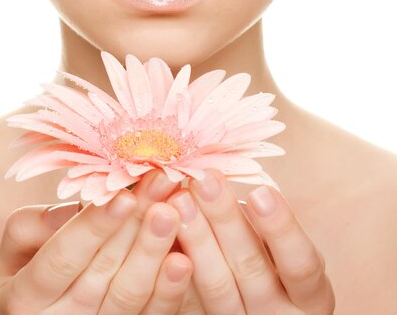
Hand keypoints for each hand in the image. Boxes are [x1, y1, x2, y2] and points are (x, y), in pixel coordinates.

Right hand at [0, 170, 192, 313]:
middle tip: (161, 184)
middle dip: (135, 223)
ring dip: (154, 251)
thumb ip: (31, 226)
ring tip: (174, 212)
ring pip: (129, 294)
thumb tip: (72, 209)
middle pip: (103, 270)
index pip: (61, 258)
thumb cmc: (28, 267)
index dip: (93, 226)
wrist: (45, 314)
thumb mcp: (14, 249)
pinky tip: (183, 258)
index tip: (124, 195)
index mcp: (25, 295)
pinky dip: (169, 289)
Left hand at [167, 169, 335, 314]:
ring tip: (180, 200)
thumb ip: (268, 222)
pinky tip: (164, 237)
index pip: (300, 264)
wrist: (263, 312)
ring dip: (197, 240)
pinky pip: (188, 304)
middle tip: (204, 180)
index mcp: (309, 295)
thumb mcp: (287, 252)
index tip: (260, 191)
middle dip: (226, 221)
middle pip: (252, 269)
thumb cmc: (278, 270)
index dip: (281, 229)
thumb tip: (232, 171)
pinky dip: (174, 272)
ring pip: (217, 287)